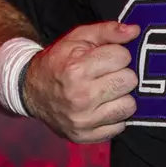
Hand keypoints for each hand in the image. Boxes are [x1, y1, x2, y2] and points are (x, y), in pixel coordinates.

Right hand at [21, 21, 140, 141]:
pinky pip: (119, 126)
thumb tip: (135, 30)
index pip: (122, 57)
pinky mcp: (84, 136)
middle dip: (122, 74)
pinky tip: (101, 108)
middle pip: (129, 81)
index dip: (117, 54)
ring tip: (106, 92)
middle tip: (108, 75)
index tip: (107, 57)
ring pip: (129, 106)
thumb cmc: (59, 61)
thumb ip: (108, 31)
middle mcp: (80, 96)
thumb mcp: (78, 38)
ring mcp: (82, 120)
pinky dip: (113, 117)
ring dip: (121, 97)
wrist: (31, 91)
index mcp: (77, 69)